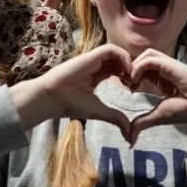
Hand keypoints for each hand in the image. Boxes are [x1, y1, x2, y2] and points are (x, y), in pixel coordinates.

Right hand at [10, 44, 131, 132]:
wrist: (53, 98)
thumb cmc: (72, 104)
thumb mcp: (100, 111)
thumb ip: (116, 119)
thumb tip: (130, 136)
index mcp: (97, 76)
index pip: (117, 69)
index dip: (128, 76)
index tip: (131, 88)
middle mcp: (96, 66)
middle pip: (119, 59)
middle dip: (131, 69)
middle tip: (133, 82)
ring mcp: (94, 59)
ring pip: (117, 52)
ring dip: (128, 62)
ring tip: (129, 77)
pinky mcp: (91, 55)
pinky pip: (111, 49)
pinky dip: (122, 57)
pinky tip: (125, 71)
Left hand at [128, 49, 186, 144]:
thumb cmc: (185, 110)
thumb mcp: (159, 116)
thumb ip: (143, 122)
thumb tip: (129, 138)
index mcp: (164, 78)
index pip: (145, 68)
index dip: (134, 75)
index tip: (130, 88)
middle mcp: (166, 69)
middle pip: (144, 59)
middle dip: (132, 69)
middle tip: (128, 84)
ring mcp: (168, 65)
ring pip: (147, 55)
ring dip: (135, 66)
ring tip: (131, 81)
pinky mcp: (170, 63)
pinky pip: (149, 59)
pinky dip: (139, 67)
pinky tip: (136, 80)